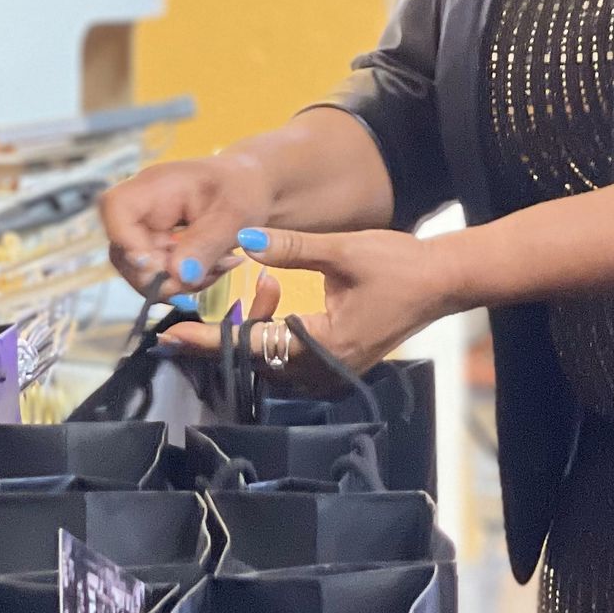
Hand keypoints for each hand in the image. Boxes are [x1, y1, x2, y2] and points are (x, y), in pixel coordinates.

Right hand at [99, 150, 272, 296]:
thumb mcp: (234, 215)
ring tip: (219, 267)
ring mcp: (146, 229)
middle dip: (161, 275)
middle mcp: (142, 207)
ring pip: (140, 271)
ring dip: (178, 282)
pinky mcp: (156, 247)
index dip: (128, 243)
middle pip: (124, 251)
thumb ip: (205, 244)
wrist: (252, 187)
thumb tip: (176, 276)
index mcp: (155, 186)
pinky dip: (184, 281)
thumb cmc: (243, 188)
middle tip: (202, 275)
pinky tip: (213, 269)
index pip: (115, 208)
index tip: (162, 266)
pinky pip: (158, 276)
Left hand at [161, 226, 458, 381]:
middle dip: (231, 330)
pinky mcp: (336, 367)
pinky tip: (278, 300)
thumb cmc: (399, 265)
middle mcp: (324, 370)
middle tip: (216, 302)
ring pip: (269, 362)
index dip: (209, 340)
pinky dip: (273, 334)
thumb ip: (292, 248)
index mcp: (324, 345)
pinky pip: (287, 360)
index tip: (172, 334)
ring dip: (256, 329)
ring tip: (265, 286)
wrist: (442, 283)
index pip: (252, 347)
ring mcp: (331, 373)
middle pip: (255, 361)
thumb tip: (244, 239)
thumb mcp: (343, 250)